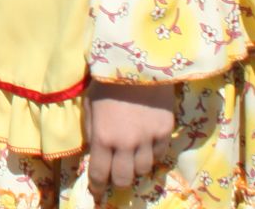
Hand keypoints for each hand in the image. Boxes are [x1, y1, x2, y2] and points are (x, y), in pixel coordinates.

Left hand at [83, 80, 174, 195]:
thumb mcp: (90, 103)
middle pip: (123, 179)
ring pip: (143, 170)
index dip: (97, 187)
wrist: (139, 61)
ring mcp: (147, 139)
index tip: (97, 191)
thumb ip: (91, 129)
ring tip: (131, 159)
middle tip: (115, 177)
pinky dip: (151, 154)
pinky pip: (158, 154)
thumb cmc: (108, 80)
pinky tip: (146, 145)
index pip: (99, 174)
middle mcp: (125, 143)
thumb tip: (94, 150)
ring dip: (135, 167)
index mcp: (102, 137)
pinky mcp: (164, 131)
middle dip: (117, 182)